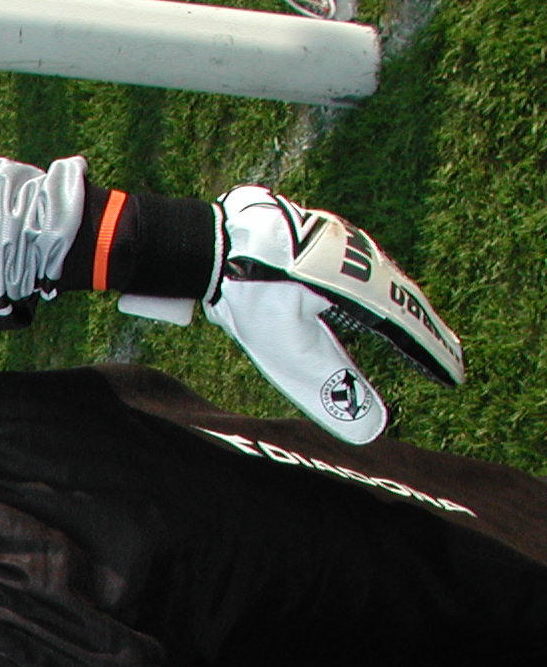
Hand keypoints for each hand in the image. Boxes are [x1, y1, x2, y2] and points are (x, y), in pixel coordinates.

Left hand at [204, 186, 463, 443]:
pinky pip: (363, 269)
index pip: (406, 328)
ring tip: (419, 329)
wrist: (213, 242)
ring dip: (404, 308)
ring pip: (386, 281)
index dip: (431, 355)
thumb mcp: (287, 350)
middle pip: (403, 301)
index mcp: (360, 287)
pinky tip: (368, 302)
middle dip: (428, 330)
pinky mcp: (323, 236)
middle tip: (452, 357)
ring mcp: (343, 243)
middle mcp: (361, 259)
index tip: (454, 378)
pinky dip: (377, 291)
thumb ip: (328, 386)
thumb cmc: (249, 297)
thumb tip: (372, 430)